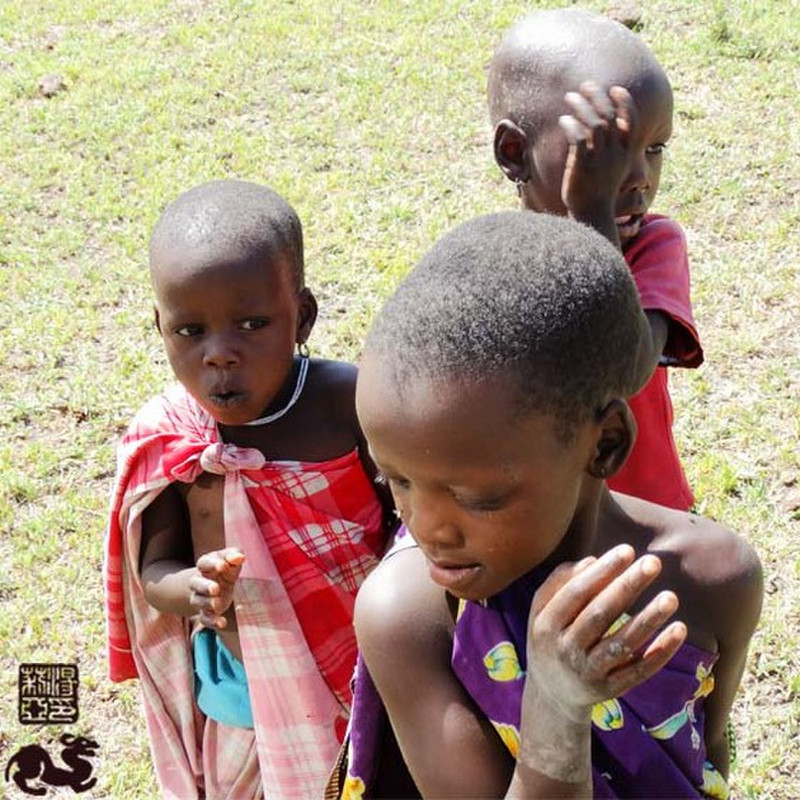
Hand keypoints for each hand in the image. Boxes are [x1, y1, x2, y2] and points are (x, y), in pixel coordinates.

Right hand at [189, 548, 245, 628]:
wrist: (216, 584)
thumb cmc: (225, 569)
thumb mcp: (230, 560)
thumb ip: (234, 555)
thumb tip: (240, 556)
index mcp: (205, 565)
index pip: (204, 562)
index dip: (212, 564)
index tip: (223, 566)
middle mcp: (199, 581)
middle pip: (196, 583)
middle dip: (205, 586)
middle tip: (215, 588)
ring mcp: (200, 597)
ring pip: (198, 601)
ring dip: (207, 603)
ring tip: (217, 605)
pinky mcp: (205, 611)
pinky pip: (204, 618)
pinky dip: (212, 621)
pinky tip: (222, 623)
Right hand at [526, 544, 685, 723]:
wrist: (551, 696)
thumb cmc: (550, 639)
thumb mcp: (540, 611)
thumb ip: (559, 582)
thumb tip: (593, 561)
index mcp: (546, 624)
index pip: (577, 593)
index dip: (602, 572)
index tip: (628, 550)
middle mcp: (566, 649)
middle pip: (600, 615)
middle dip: (627, 587)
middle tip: (653, 562)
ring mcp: (589, 672)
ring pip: (622, 644)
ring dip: (648, 620)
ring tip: (670, 596)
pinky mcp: (611, 690)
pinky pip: (639, 670)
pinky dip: (660, 651)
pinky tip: (678, 629)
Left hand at [558, 82, 636, 228]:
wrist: (592, 215)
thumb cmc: (600, 190)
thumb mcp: (614, 168)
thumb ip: (613, 148)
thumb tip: (605, 127)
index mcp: (627, 153)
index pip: (632, 120)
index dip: (625, 102)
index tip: (614, 88)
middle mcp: (616, 154)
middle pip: (609, 115)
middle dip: (597, 96)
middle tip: (585, 85)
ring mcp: (599, 159)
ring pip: (593, 123)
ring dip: (581, 105)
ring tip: (570, 97)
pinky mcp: (582, 166)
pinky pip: (577, 138)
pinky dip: (570, 125)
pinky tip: (563, 119)